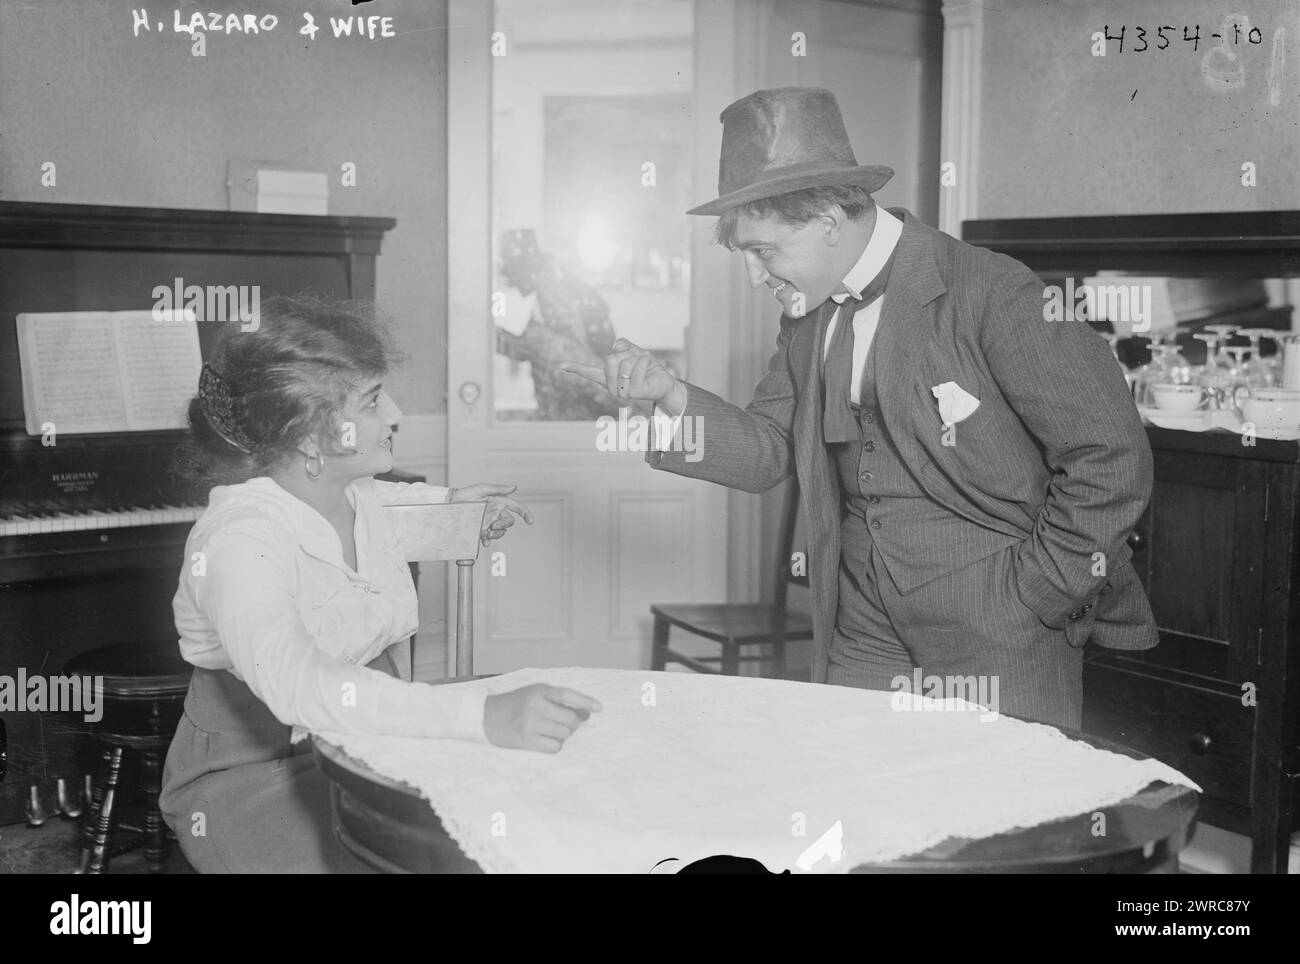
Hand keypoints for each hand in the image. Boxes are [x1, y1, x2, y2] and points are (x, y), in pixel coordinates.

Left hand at [449, 483, 533, 545]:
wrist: (449, 505)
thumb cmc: (464, 495)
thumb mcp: (481, 489)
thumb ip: (498, 489)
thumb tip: (513, 487)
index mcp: (498, 502)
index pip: (516, 507)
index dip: (525, 513)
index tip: (530, 521)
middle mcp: (495, 513)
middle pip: (508, 522)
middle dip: (503, 525)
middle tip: (493, 525)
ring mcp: (488, 522)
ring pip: (500, 531)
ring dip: (497, 534)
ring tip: (487, 533)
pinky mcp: (480, 530)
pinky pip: (488, 538)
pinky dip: (488, 540)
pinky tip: (484, 540)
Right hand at [483, 684, 601, 752]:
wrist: (486, 717)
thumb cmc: (515, 704)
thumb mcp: (534, 694)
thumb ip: (558, 700)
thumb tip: (585, 714)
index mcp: (539, 691)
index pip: (567, 695)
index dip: (585, 701)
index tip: (599, 708)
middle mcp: (535, 705)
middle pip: (570, 720)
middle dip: (571, 724)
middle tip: (562, 723)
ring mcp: (531, 723)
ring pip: (564, 734)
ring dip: (562, 735)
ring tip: (548, 730)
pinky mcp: (526, 740)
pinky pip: (555, 747)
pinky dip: (554, 745)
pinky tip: (544, 740)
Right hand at [559, 338, 686, 415]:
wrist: (664, 382)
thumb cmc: (647, 368)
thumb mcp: (634, 351)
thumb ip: (624, 345)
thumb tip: (615, 346)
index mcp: (608, 377)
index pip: (589, 372)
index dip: (575, 367)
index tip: (560, 365)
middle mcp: (612, 386)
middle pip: (610, 358)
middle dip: (627, 355)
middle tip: (636, 363)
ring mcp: (622, 392)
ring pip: (625, 362)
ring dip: (638, 359)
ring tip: (644, 369)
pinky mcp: (634, 393)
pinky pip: (637, 366)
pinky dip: (646, 362)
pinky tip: (650, 370)